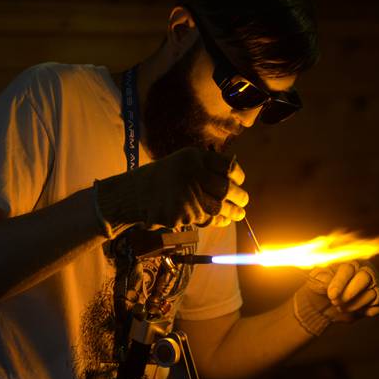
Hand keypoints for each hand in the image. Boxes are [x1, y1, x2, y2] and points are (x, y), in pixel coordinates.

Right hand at [95, 147, 248, 234]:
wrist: (134, 194)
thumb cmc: (162, 178)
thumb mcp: (182, 163)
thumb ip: (205, 168)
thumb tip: (235, 180)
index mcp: (193, 157)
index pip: (226, 165)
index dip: (237, 175)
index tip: (239, 181)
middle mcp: (191, 174)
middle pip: (226, 188)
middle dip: (239, 197)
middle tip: (243, 201)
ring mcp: (187, 195)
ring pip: (220, 207)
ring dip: (233, 213)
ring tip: (240, 214)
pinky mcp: (183, 214)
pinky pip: (207, 220)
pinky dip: (217, 221)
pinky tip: (221, 220)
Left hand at [293, 261, 378, 335]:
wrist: (324, 307)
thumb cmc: (320, 289)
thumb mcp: (315, 282)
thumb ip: (320, 278)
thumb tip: (325, 278)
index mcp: (348, 263)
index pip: (347, 269)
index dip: (339, 283)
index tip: (332, 295)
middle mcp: (364, 270)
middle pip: (364, 278)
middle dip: (349, 294)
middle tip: (336, 303)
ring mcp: (375, 285)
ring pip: (372, 294)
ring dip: (355, 305)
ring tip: (341, 307)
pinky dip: (369, 311)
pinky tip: (358, 311)